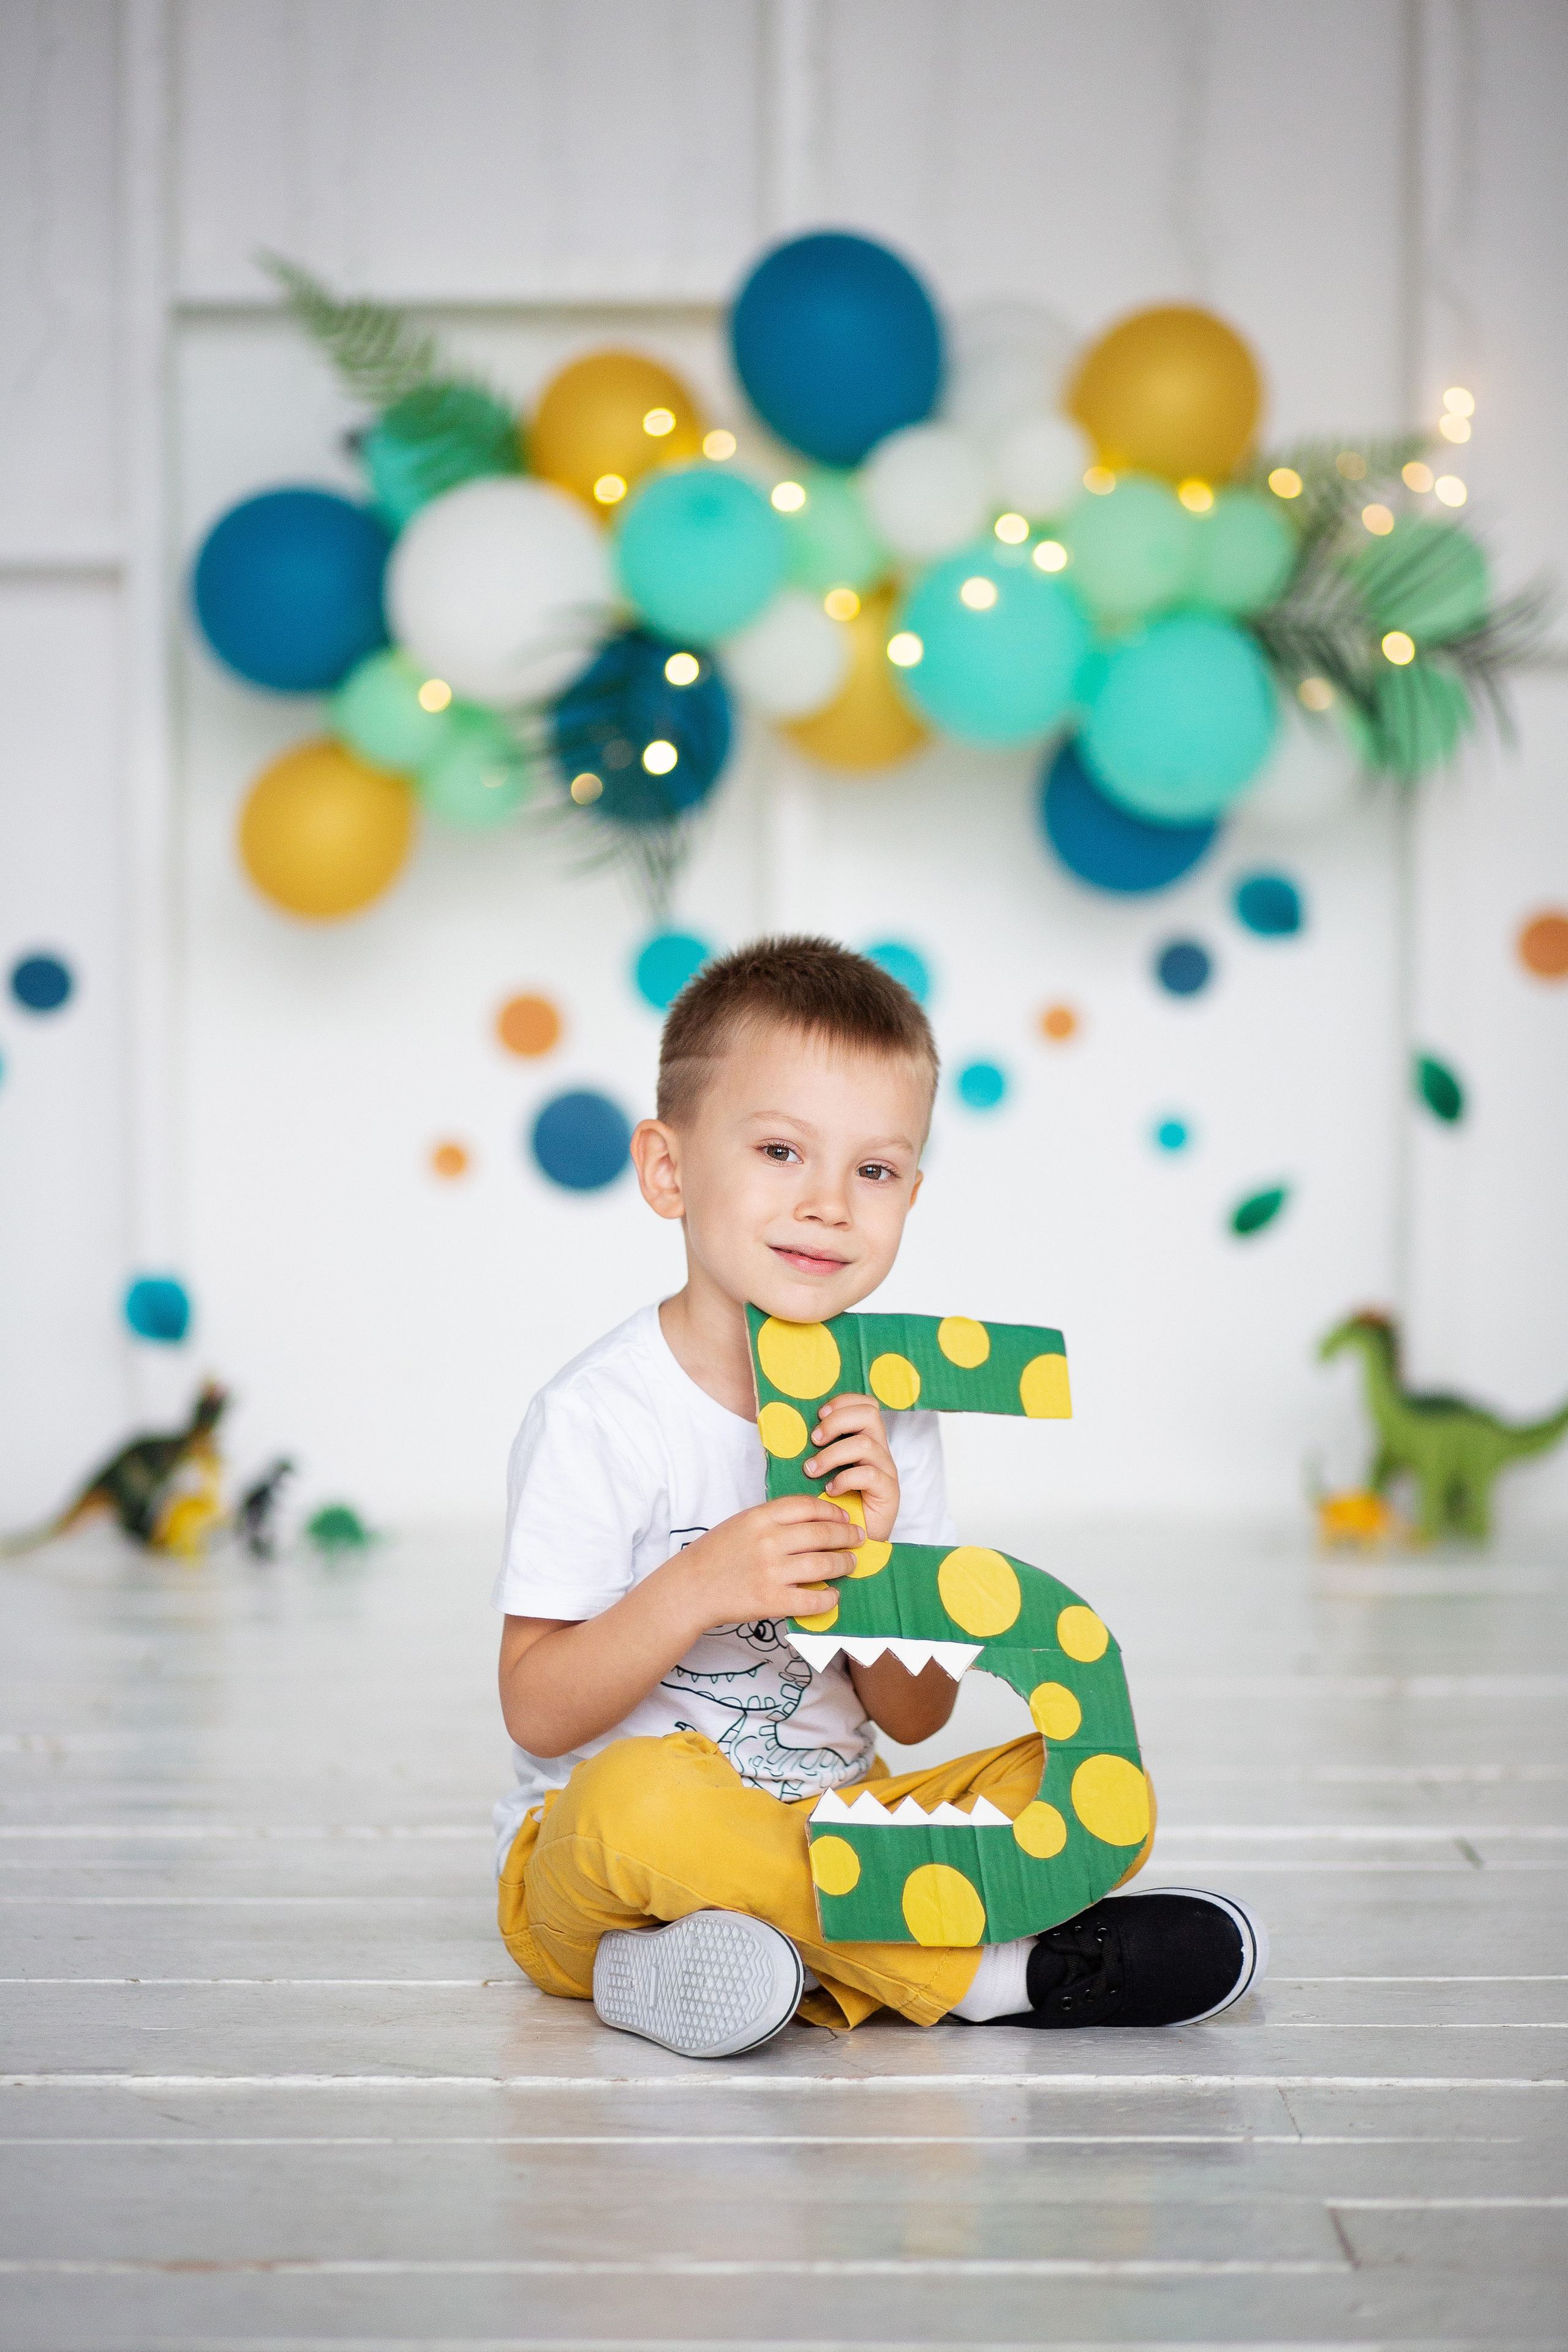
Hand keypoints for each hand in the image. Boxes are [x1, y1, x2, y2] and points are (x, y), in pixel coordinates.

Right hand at [673, 1494, 863, 1625]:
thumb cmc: (715, 1554)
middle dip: (847, 1536)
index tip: (844, 1517)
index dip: (832, 1511)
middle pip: (822, 1533)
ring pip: (823, 1564)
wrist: (690, 1588)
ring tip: (851, 1564)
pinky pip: (812, 1600)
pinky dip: (829, 1598)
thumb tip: (814, 1520)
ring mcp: (770, 1572)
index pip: (808, 1506)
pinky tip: (833, 1596)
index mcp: (760, 1517)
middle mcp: (768, 1541)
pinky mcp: (771, 1600)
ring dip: (844, 1564)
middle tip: (858, 1539)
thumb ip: (773, 1519)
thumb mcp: (741, 1523)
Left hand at [804, 1392, 899, 1541]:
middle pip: (870, 1414)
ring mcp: (886, 1471)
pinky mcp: (889, 1493)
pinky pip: (869, 1475)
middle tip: (814, 1440)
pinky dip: (844, 1479)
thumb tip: (788, 1429)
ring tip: (812, 1470)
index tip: (819, 1414)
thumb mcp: (824, 1471)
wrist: (853, 1543)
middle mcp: (879, 1452)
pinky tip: (830, 1491)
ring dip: (832, 1454)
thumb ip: (817, 1450)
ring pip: (865, 1444)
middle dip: (837, 1421)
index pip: (867, 1405)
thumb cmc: (833, 1505)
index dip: (844, 1402)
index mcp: (866, 1440)